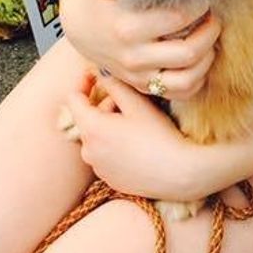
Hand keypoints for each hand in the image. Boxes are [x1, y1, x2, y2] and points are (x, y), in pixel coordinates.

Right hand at [58, 0, 219, 99]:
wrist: (76, 26)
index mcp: (126, 26)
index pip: (179, 17)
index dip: (200, 4)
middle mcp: (133, 55)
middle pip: (190, 52)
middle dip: (211, 31)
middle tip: (214, 15)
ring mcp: (138, 75)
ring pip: (188, 79)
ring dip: (208, 58)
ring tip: (210, 38)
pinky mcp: (143, 85)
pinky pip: (179, 92)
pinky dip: (197, 79)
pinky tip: (200, 58)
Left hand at [66, 75, 209, 200]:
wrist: (179, 174)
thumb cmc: (159, 137)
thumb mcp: (137, 103)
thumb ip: (115, 84)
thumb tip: (102, 73)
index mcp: (91, 129)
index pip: (73, 99)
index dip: (84, 83)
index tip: (96, 75)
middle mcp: (88, 150)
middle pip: (88, 119)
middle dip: (106, 107)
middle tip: (132, 104)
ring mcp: (98, 167)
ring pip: (98, 138)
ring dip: (111, 127)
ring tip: (139, 126)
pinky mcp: (109, 179)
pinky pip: (106, 155)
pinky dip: (116, 146)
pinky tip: (139, 145)